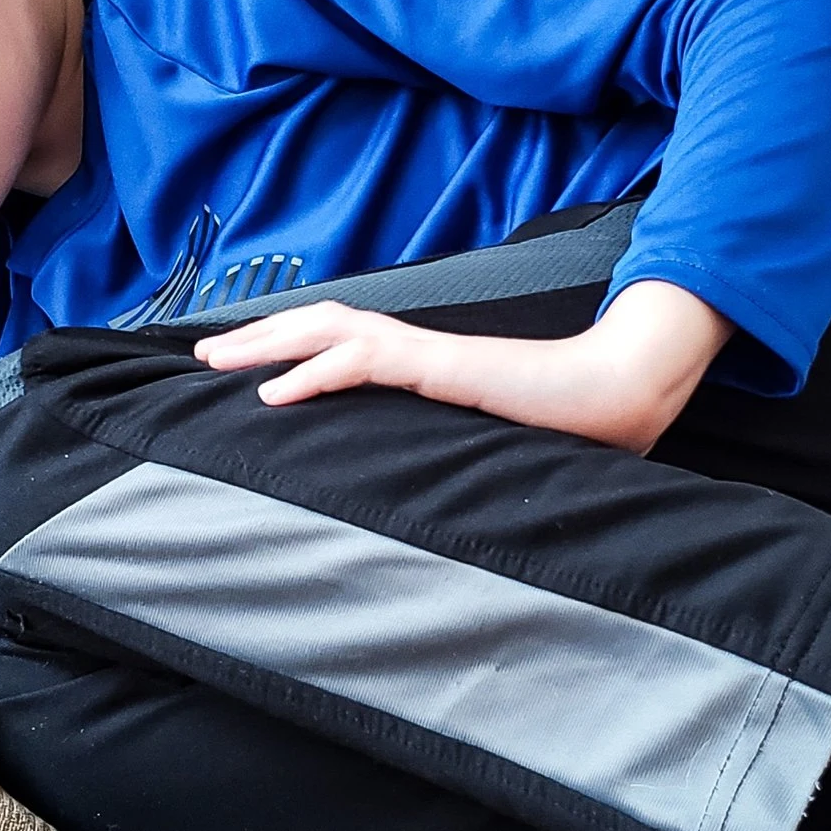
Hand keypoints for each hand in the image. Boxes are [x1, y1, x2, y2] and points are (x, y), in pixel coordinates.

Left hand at [191, 280, 736, 451]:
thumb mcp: (496, 447)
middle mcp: (421, 350)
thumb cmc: (576, 423)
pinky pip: (368, 361)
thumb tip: (432, 502)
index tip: (245, 368)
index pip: (346, 343)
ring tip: (217, 360)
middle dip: (258, 338)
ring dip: (269, 343)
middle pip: (322, 327)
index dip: (293, 347)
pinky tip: (274, 391)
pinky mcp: (445, 367)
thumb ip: (457, 459)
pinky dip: (315, 372)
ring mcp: (431, 354)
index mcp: (429, 365)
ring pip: (331, 331)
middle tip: (203, 356)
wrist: (626, 394)